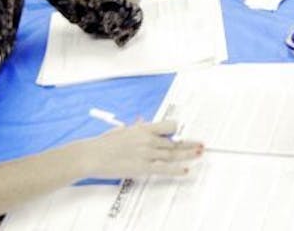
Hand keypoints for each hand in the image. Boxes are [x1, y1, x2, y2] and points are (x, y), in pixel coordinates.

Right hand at [85, 120, 201, 178]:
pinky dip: (176, 169)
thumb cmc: (104, 143)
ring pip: (172, 154)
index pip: (168, 126)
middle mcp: (148, 140)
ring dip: (188, 154)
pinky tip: (186, 169)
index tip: (184, 131)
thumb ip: (135, 128)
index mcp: (143, 129)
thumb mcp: (121, 131)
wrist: (92, 155)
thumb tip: (143, 123)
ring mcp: (146, 154)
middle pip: (173, 142)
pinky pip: (164, 169)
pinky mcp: (142, 168)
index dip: (177, 129)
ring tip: (200, 153)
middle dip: (188, 143)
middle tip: (201, 144)